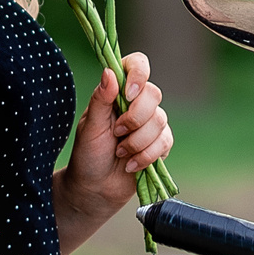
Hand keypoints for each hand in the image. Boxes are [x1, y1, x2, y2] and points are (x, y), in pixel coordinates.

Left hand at [59, 52, 172, 215]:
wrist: (95, 188)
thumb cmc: (88, 155)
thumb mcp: (90, 126)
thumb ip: (101, 99)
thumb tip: (110, 72)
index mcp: (117, 92)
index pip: (137, 65)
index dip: (138, 75)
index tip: (128, 94)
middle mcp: (136, 104)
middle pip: (153, 94)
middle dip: (135, 118)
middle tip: (116, 133)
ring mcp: (150, 124)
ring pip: (160, 120)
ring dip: (137, 141)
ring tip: (120, 153)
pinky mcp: (160, 144)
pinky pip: (165, 142)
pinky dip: (146, 155)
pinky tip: (131, 164)